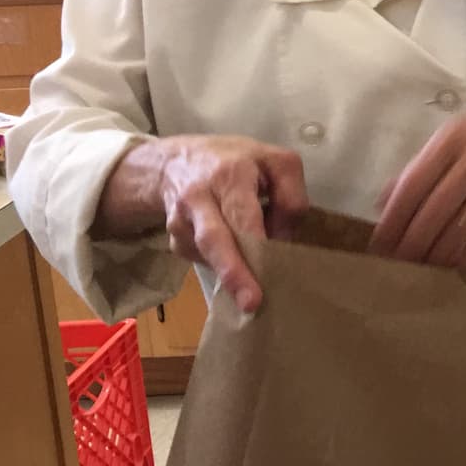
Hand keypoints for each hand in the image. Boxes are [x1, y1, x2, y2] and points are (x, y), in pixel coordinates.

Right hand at [100, 135, 309, 313]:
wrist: (175, 162)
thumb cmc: (236, 161)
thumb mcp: (275, 161)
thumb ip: (291, 196)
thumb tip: (285, 239)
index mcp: (229, 175)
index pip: (242, 216)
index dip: (254, 247)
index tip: (267, 274)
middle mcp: (198, 197)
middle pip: (213, 240)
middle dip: (233, 274)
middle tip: (251, 304)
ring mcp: (180, 219)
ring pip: (206, 255)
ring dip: (229, 274)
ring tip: (249, 294)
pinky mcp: (173, 238)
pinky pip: (200, 259)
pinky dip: (221, 266)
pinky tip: (233, 261)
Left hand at [371, 81, 465, 267]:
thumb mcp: (456, 135)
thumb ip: (420, 166)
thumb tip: (382, 201)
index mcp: (452, 139)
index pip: (413, 185)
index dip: (393, 220)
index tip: (377, 246)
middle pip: (436, 211)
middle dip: (412, 244)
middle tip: (394, 268)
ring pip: (462, 226)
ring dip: (438, 254)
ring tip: (420, 271)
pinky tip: (453, 263)